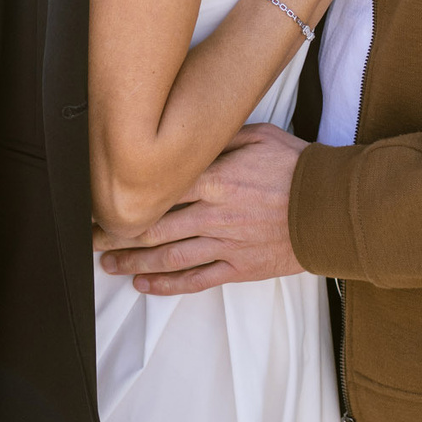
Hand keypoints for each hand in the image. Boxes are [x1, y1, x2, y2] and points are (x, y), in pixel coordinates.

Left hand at [96, 123, 306, 294]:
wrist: (333, 208)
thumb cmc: (297, 168)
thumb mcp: (258, 135)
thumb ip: (219, 139)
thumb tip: (187, 137)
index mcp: (216, 179)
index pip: (158, 189)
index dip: (125, 196)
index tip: (100, 198)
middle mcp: (214, 214)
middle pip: (154, 226)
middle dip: (116, 234)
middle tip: (89, 238)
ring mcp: (226, 244)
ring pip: (169, 257)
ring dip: (134, 262)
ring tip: (108, 264)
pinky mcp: (239, 267)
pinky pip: (197, 280)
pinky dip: (167, 285)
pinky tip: (145, 286)